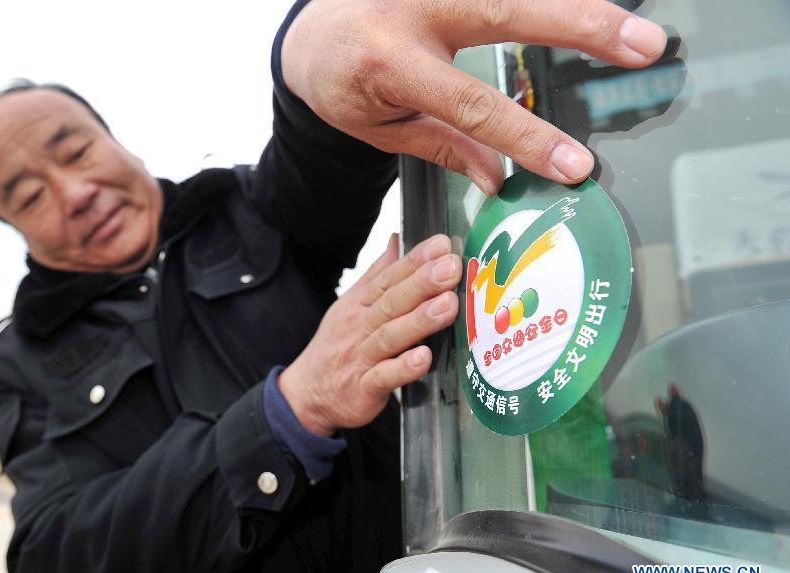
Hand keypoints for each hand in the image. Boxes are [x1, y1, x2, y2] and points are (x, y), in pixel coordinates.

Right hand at [279, 233, 460, 435]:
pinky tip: (424, 358)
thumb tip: (397, 241)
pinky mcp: (363, 388)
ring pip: (391, 335)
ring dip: (420, 320)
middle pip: (392, 301)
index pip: (389, 278)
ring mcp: (361, 357)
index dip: (415, 260)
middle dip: (422, 283)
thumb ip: (376, 274)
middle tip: (451, 267)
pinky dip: (403, 368)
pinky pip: (384, 377)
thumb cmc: (336, 347)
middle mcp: (360, 327)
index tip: (441, 245)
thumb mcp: (350, 306)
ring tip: (447, 305)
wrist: (306, 393)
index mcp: (360, 305)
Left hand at [282, 0, 666, 193]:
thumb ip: (443, 147)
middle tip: (643, 45)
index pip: (472, 105)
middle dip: (582, 27)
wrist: (306, 37)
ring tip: (633, 26)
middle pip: (507, 11)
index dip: (528, 137)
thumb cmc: (341, 87)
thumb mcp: (382, 130)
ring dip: (576, 3)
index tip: (575, 164)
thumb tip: (499, 177)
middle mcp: (412, 9)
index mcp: (390, 64)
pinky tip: (587, 7)